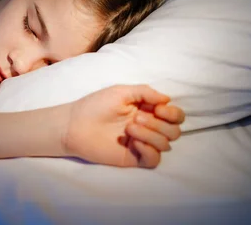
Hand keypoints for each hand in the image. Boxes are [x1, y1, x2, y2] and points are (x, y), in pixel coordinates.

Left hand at [64, 85, 184, 168]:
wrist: (75, 125)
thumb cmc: (95, 105)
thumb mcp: (121, 92)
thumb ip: (145, 92)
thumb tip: (167, 99)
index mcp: (147, 110)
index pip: (174, 115)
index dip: (173, 113)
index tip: (158, 109)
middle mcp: (148, 127)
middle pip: (174, 131)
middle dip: (160, 124)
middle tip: (136, 118)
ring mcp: (142, 143)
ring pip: (166, 144)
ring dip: (151, 134)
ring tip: (129, 128)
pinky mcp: (134, 158)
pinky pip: (154, 159)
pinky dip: (149, 150)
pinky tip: (134, 143)